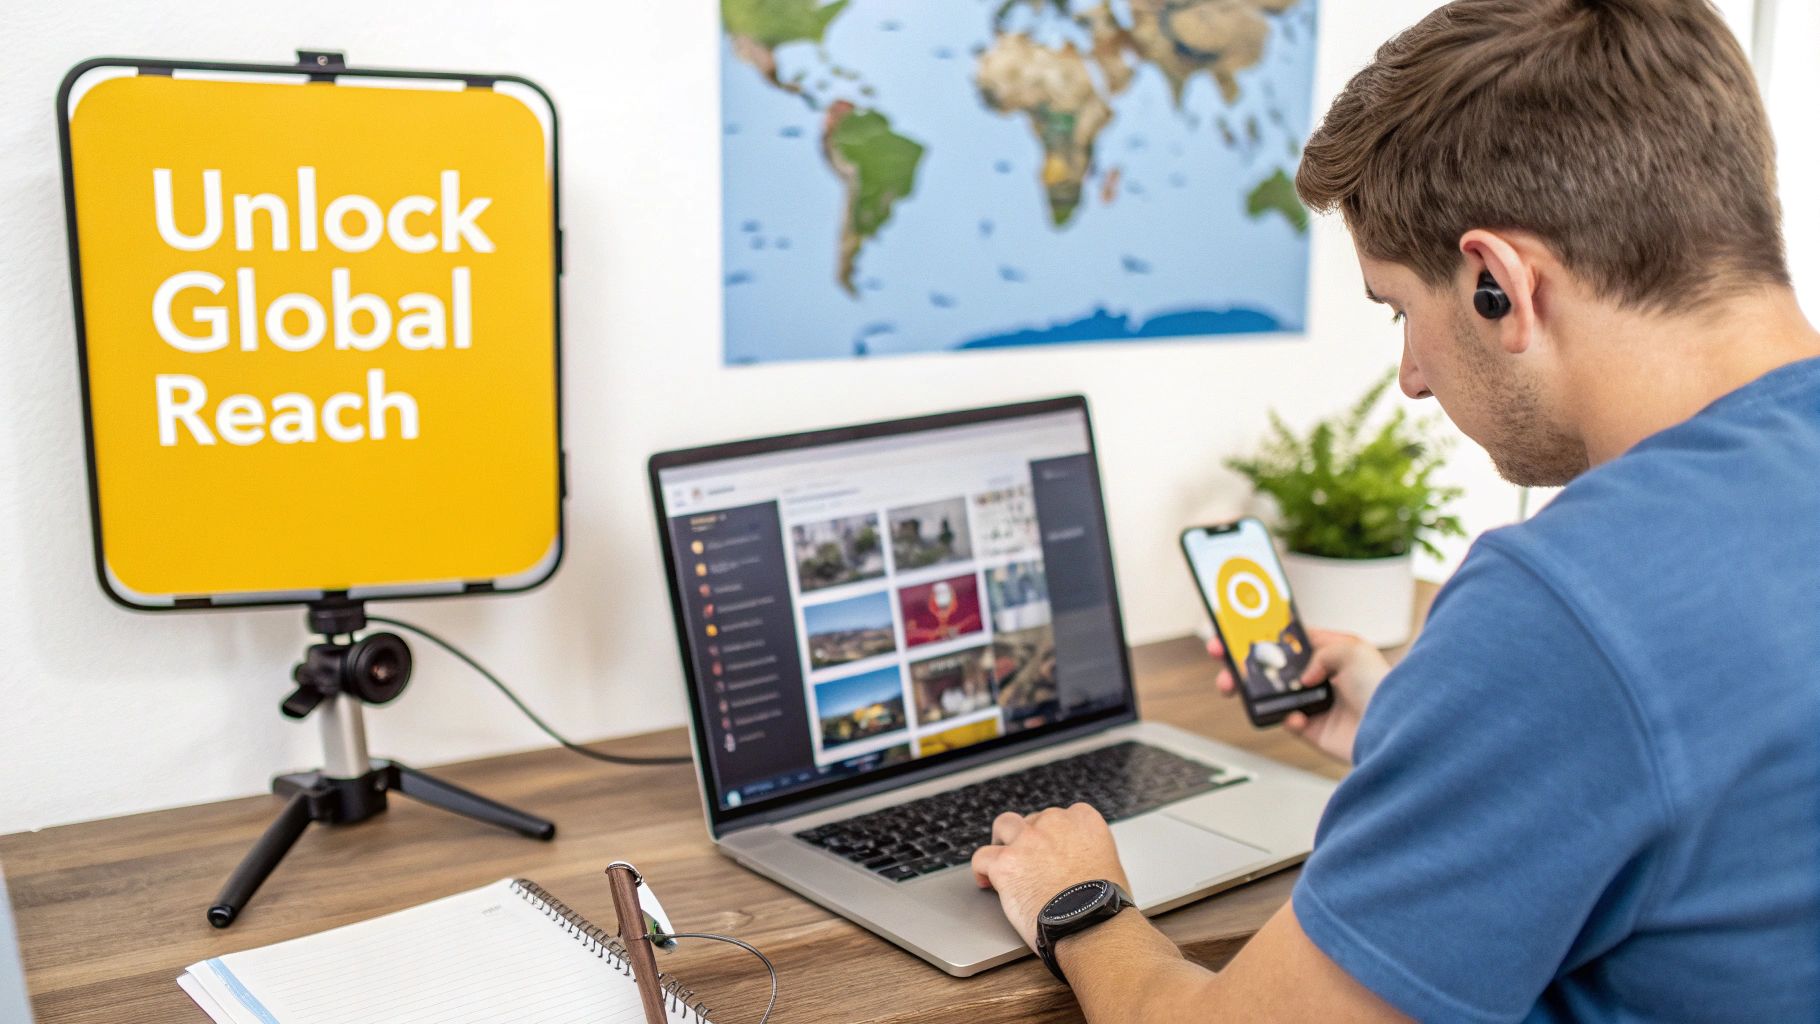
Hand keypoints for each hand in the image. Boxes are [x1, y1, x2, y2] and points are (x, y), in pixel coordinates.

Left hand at [970, 803, 1131, 950]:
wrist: (1092, 927)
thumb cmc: (1104, 906)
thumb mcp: (1109, 865)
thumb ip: (1089, 853)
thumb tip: (1077, 863)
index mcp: (1084, 821)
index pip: (1062, 816)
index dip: (1052, 835)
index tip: (1049, 850)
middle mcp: (1055, 823)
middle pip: (1032, 820)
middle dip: (1029, 839)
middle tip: (1029, 862)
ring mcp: (1028, 840)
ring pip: (1004, 826)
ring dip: (1003, 841)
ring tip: (1002, 860)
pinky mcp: (1006, 863)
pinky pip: (982, 857)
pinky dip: (982, 869)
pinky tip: (985, 880)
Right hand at [1206, 629, 1388, 762]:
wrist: (1396, 732)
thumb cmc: (1383, 688)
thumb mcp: (1351, 649)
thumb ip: (1319, 651)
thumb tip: (1304, 674)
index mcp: (1331, 650)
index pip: (1289, 638)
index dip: (1263, 633)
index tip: (1238, 631)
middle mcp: (1322, 676)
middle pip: (1273, 665)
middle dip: (1244, 663)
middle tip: (1223, 661)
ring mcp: (1315, 702)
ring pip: (1271, 693)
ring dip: (1251, 690)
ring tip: (1235, 688)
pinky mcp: (1312, 729)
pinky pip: (1284, 721)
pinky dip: (1282, 717)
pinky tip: (1294, 716)